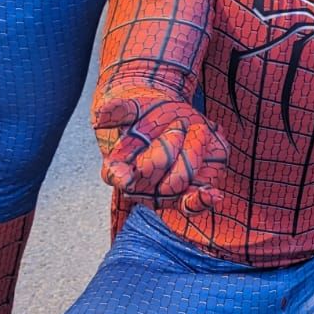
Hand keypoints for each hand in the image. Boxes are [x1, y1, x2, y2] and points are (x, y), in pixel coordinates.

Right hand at [94, 88, 228, 213]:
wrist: (172, 120)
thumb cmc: (147, 115)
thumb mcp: (135, 108)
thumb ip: (120, 110)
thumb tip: (99, 115)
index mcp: (118, 168)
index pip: (115, 173)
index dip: (120, 175)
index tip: (126, 176)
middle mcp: (138, 187)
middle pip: (156, 168)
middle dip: (171, 140)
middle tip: (178, 123)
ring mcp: (163, 194)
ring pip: (180, 179)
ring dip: (192, 149)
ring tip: (193, 132)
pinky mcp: (187, 195)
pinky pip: (193, 205)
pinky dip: (203, 201)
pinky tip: (214, 196)